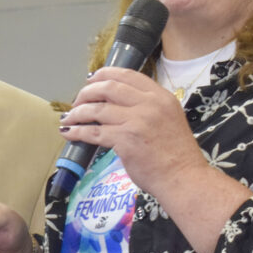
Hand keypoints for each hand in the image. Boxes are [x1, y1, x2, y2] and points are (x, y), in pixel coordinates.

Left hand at [58, 66, 207, 198]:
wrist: (183, 178)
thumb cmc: (177, 155)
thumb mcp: (169, 119)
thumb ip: (148, 107)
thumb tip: (117, 104)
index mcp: (160, 97)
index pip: (128, 75)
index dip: (105, 74)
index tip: (92, 80)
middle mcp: (149, 104)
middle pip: (108, 88)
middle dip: (87, 92)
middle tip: (77, 100)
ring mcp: (136, 121)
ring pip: (97, 109)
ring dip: (78, 112)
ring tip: (68, 118)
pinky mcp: (124, 140)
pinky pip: (93, 132)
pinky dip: (77, 131)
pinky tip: (69, 132)